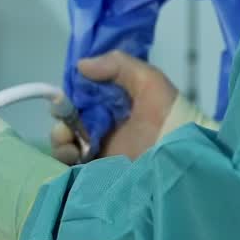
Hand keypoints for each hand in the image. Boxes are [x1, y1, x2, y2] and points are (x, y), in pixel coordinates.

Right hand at [58, 52, 178, 161]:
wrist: (178, 167)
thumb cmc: (167, 121)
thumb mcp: (150, 82)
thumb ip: (118, 64)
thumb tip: (79, 66)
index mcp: (118, 105)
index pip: (85, 95)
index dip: (73, 93)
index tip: (66, 96)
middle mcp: (107, 127)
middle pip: (71, 118)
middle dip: (63, 117)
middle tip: (66, 124)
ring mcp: (101, 152)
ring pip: (66, 141)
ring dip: (61, 138)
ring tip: (69, 142)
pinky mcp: (96, 175)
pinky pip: (69, 166)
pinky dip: (63, 158)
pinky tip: (73, 155)